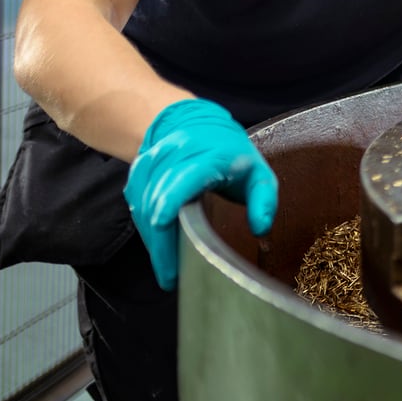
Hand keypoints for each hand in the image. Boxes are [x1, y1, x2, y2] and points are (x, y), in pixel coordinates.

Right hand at [123, 98, 278, 290]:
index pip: (179, 186)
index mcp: (206, 156)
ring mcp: (152, 163)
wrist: (194, 122)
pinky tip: (160, 246)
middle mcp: (174, 156)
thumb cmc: (230, 152)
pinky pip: (136, 206)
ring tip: (168, 267)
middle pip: (156, 205)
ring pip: (142, 208)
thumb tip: (261, 228)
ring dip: (153, 241)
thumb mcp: (258, 171)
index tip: (170, 252)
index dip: (169, 216)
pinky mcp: (138, 174)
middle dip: (162, 246)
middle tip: (172, 278)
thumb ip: (264, 199)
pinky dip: (147, 230)